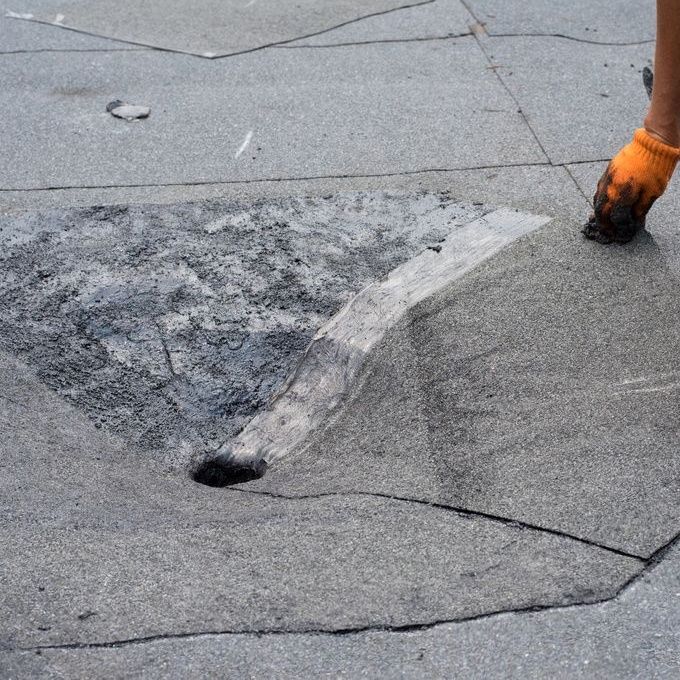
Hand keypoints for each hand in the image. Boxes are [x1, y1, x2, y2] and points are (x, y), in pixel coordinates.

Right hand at [583, 128, 679, 243]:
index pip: (615, 219)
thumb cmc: (656, 168)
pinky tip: (604, 203)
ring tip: (602, 219)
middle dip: (603, 224)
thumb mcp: (653, 192)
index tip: (621, 233)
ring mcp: (606, 180)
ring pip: (597, 201)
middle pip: (601, 212)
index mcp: (622, 196)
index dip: (618, 228)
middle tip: (607, 231)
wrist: (652, 144)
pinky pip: (599, 190)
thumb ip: (641, 209)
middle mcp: (610, 189)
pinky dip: (600, 200)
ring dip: (599, 212)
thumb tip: (635, 221)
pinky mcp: (607, 172)